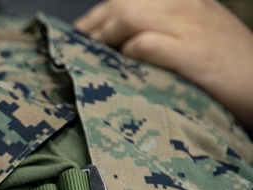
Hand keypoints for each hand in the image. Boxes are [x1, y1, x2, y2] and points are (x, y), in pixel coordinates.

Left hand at [76, 0, 252, 127]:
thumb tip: (121, 40)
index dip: (99, 15)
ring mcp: (188, 27)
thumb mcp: (197, 32)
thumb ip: (162, 29)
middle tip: (80, 48)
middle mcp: (185, 5)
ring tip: (96, 57)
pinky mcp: (190, 53)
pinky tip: (122, 65)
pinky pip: (145, 43)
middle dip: (94, 26)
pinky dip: (127, 53)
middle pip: (122, 5)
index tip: (83, 34)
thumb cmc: (226, 64)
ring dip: (105, 38)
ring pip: (129, 17)